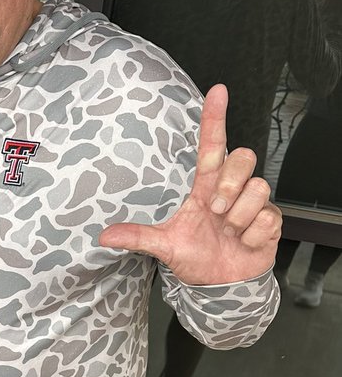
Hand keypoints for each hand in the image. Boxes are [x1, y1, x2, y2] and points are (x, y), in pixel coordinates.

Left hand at [98, 85, 281, 285]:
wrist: (222, 285)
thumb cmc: (195, 256)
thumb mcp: (165, 246)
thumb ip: (138, 237)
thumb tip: (104, 236)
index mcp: (206, 187)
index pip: (212, 145)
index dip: (214, 118)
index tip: (217, 91)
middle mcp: (231, 189)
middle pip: (243, 158)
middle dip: (230, 187)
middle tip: (217, 213)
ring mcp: (253, 203)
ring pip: (257, 189)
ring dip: (240, 218)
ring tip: (229, 232)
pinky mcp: (270, 220)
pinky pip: (267, 217)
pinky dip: (252, 235)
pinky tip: (243, 242)